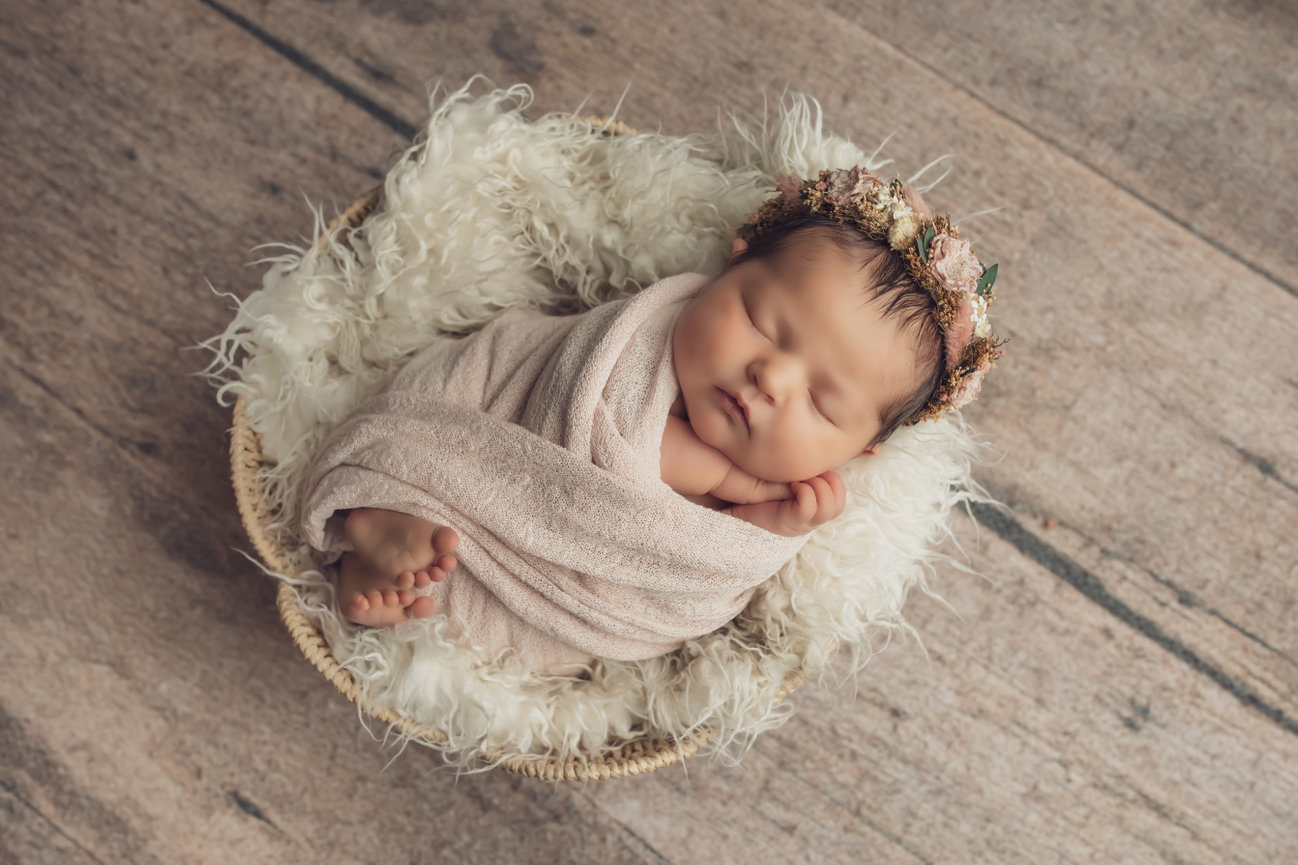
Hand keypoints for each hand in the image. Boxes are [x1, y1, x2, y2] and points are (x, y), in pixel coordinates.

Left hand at [724, 470, 845, 536]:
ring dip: (817, 487)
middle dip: (828, 483)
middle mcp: (810, 520)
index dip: (833, 480)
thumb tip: (817, 446)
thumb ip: (802, 470)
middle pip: (838, 504)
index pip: (840, 496)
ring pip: (829, 506)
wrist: (732, 503)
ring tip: (799, 481)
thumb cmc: (758, 490)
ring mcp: (801, 525)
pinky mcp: (788, 524)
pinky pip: (809, 506)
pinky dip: (805, 491)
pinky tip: (792, 486)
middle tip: (808, 475)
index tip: (815, 469)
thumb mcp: (785, 478)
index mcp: (813, 509)